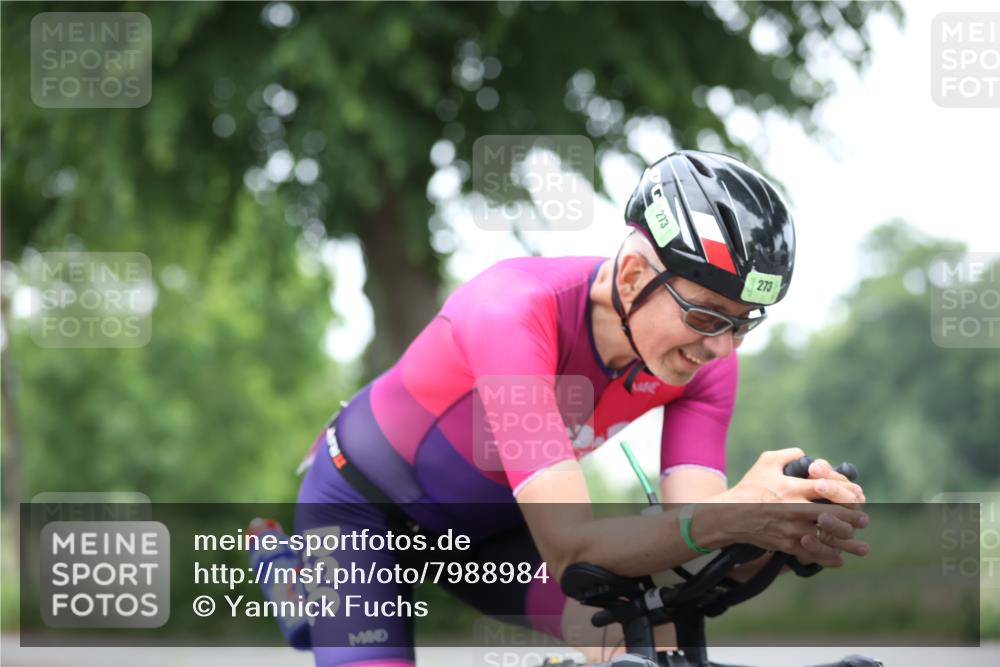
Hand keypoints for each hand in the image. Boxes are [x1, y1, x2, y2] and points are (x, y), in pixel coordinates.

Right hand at [717, 448, 869, 566]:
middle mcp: (794, 509)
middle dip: (853, 518)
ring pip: (826, 538)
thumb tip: (808, 455)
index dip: (847, 492)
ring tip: (861, 546)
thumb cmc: (749, 486)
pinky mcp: (786, 544)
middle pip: (833, 515)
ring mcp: (791, 529)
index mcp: (791, 487)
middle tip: (864, 520)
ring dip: (847, 543)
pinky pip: (812, 554)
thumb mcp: (766, 462)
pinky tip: (839, 560)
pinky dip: (827, 558)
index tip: (858, 495)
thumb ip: (789, 455)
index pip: (827, 488)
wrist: (729, 515)